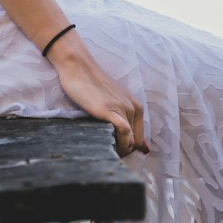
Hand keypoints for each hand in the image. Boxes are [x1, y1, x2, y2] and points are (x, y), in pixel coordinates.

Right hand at [47, 31, 148, 157]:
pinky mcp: (110, 110)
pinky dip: (121, 145)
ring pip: (131, 139)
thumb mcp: (112, 102)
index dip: (130, 148)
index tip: (117, 153)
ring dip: (122, 151)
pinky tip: (110, 149)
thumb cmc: (91, 85)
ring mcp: (122, 108)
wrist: (78, 67)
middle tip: (110, 155)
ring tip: (109, 154)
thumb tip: (144, 148)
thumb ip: (126, 120)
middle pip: (136, 140)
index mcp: (135, 105)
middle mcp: (133, 107)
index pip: (140, 136)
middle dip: (125, 151)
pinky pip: (124, 132)